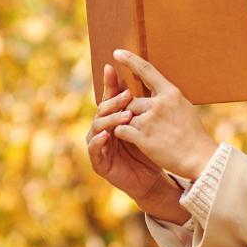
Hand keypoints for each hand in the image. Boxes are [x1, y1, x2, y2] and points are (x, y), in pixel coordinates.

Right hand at [87, 62, 171, 203]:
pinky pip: (94, 149)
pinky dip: (99, 141)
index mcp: (114, 118)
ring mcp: (98, 145)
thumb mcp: (148, 125)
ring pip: (97, 126)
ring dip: (110, 120)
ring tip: (125, 117)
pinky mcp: (98, 162)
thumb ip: (145, 105)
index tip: (111, 66)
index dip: (109, 83)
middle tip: (127, 96)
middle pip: (102, 109)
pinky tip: (106, 135)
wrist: (151, 180)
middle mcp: (103, 129)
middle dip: (113, 102)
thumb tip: (152, 76)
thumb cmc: (150, 150)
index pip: (110, 97)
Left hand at [105, 49, 220, 180]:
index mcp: (171, 93)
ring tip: (144, 134)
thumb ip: (167, 98)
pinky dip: (123, 134)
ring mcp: (150, 120)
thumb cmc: (193, 135)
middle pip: (131, 100)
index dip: (130, 60)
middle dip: (132, 111)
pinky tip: (134, 140)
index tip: (117, 53)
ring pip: (125, 115)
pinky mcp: (143, 137)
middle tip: (143, 124)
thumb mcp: (184, 108)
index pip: (146, 70)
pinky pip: (121, 130)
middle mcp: (159, 104)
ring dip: (129, 124)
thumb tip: (155, 89)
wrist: (200, 158)